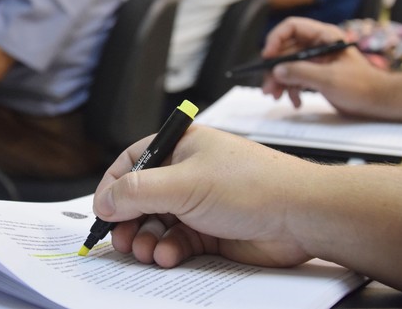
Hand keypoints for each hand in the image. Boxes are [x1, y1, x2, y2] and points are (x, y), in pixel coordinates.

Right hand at [93, 125, 312, 268]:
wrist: (300, 216)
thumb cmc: (252, 184)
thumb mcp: (184, 183)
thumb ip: (138, 191)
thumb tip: (105, 199)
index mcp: (181, 146)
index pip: (133, 161)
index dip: (113, 185)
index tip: (102, 209)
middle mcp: (188, 172)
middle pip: (142, 196)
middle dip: (128, 219)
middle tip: (120, 239)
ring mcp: (199, 202)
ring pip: (158, 222)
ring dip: (147, 238)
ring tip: (144, 250)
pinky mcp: (210, 230)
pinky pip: (178, 241)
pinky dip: (169, 249)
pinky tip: (169, 255)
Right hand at [261, 17, 384, 115]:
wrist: (377, 102)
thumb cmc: (361, 86)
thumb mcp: (329, 79)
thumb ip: (301, 73)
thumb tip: (277, 71)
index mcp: (324, 36)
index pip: (292, 27)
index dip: (276, 39)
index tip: (267, 57)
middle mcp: (317, 45)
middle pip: (285, 50)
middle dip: (274, 69)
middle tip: (268, 87)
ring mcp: (315, 60)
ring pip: (287, 66)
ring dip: (279, 81)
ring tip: (276, 96)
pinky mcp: (314, 74)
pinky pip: (294, 77)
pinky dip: (291, 89)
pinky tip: (295, 101)